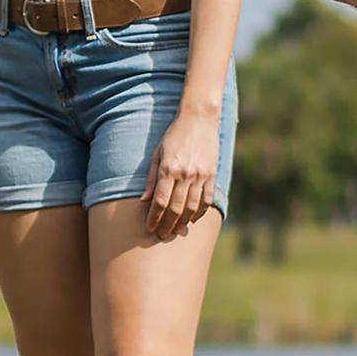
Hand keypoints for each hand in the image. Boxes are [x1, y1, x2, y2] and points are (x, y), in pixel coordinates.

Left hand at [143, 108, 219, 238]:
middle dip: (167, 225)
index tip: (150, 228)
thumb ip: (151, 178)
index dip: (154, 218)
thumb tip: (144, 200)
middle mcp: (185, 174)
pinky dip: (199, 212)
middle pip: (175, 208)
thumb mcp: (157, 153)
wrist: (199, 119)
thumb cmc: (174, 135)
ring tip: (176, 231)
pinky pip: (207, 200)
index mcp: (169, 168)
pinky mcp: (212, 175)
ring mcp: (201, 175)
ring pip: (191, 207)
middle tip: (162, 236)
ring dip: (182, 222)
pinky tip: (192, 219)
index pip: (160, 201)